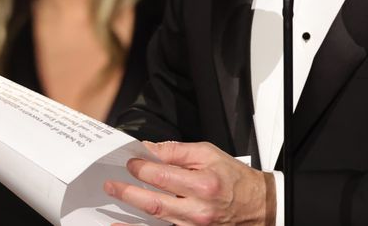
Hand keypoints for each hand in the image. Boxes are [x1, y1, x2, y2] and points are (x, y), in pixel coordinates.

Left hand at [105, 141, 273, 225]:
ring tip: (114, 201)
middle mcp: (198, 209)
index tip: (130, 162)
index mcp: (204, 184)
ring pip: (154, 220)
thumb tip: (150, 149)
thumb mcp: (210, 154)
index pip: (163, 175)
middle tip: (111, 184)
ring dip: (129, 212)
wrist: (256, 205)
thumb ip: (178, 151)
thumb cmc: (234, 179)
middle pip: (154, 202)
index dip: (142, 167)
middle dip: (128, 192)